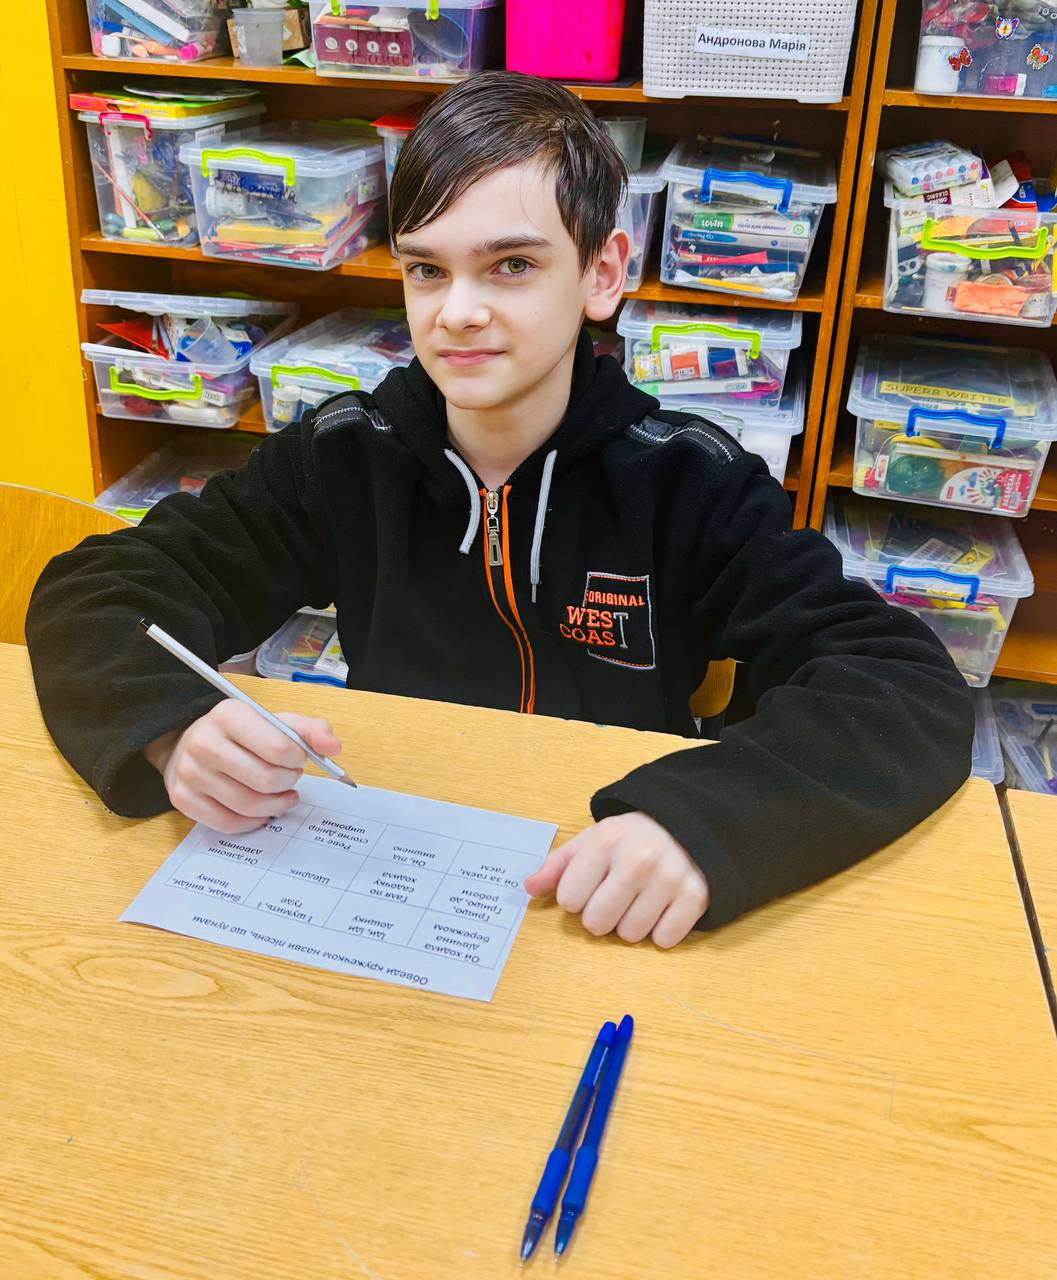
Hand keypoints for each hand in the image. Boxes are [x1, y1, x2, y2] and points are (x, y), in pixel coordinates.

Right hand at [144, 700, 341, 833]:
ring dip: (276, 804)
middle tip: (291, 777)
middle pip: (265, 780)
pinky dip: (253, 821)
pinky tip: (262, 810)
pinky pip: (229, 823)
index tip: (298, 759)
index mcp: (229, 715)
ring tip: (282, 794)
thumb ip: (308, 730)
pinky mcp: (183, 799)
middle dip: (288, 782)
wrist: (188, 743)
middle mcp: (204, 743)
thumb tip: (333, 748)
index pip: (278, 748)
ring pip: (249, 805)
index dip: (297, 759)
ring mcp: (190, 773)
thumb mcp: (273, 721)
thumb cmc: (239, 733)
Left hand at [524, 812, 708, 947]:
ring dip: (631, 924)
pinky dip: (662, 930)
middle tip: (615, 897)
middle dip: (601, 916)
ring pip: (631, 935)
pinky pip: (665, 939)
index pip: (569, 899)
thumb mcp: (593, 839)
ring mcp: (669, 878)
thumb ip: (559, 865)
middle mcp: (638, 859)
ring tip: (640, 899)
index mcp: (606, 840)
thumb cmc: (633, 837)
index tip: (591, 885)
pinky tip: (663, 906)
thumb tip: (528, 889)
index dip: (577, 897)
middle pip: (597, 924)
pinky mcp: (696, 896)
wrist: (690, 823)